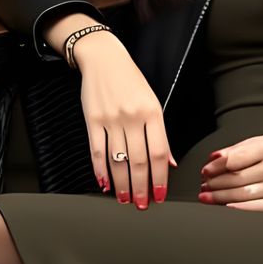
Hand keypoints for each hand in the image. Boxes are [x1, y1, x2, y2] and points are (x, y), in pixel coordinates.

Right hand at [71, 31, 175, 209]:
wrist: (103, 58)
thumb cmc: (131, 81)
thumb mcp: (153, 102)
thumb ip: (161, 134)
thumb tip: (170, 163)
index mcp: (153, 113)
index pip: (159, 153)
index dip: (160, 178)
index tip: (160, 195)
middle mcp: (132, 117)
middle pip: (139, 161)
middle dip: (141, 188)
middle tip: (141, 204)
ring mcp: (111, 119)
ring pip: (118, 160)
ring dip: (122, 184)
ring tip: (125, 198)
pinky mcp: (92, 120)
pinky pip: (97, 151)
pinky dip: (100, 171)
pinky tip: (104, 183)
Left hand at [196, 133, 262, 212]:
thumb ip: (246, 147)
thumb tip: (216, 156)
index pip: (234, 157)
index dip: (214, 166)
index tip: (205, 171)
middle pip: (234, 177)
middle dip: (213, 183)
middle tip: (203, 185)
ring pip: (239, 194)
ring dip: (218, 196)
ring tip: (206, 196)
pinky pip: (253, 208)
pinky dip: (235, 208)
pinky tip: (224, 207)